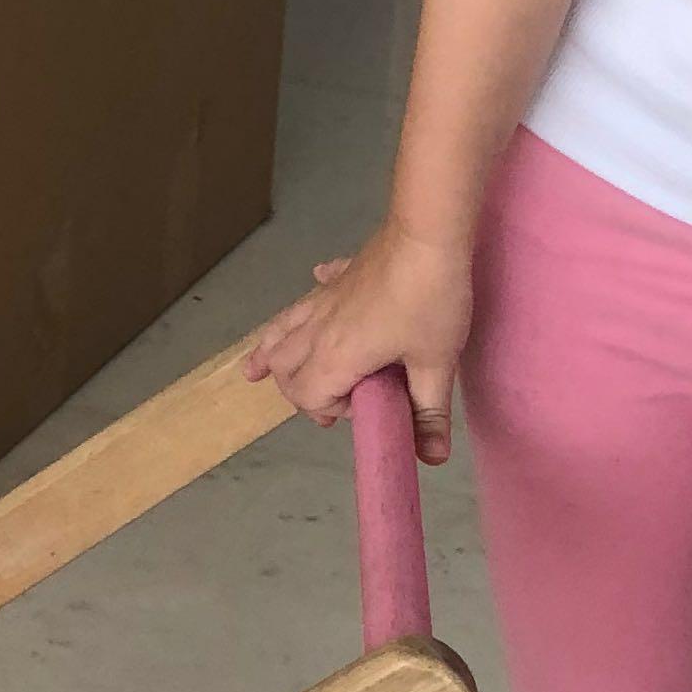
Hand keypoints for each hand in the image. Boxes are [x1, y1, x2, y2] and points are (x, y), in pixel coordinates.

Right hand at [242, 223, 473, 460]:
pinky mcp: (340, 277)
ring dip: (269, 353)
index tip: (366, 405)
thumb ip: (430, 412)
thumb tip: (434, 458)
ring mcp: (324, 300)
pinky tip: (315, 288)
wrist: (427, 234)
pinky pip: (313, 291)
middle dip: (296, 390)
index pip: (307, 397)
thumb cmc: (431, 301)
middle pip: (284, 369)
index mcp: (335, 359)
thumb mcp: (436, 364)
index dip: (330, 410)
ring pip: (281, 331)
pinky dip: (309, 302)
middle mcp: (317, 332)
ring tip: (255, 370)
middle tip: (329, 396)